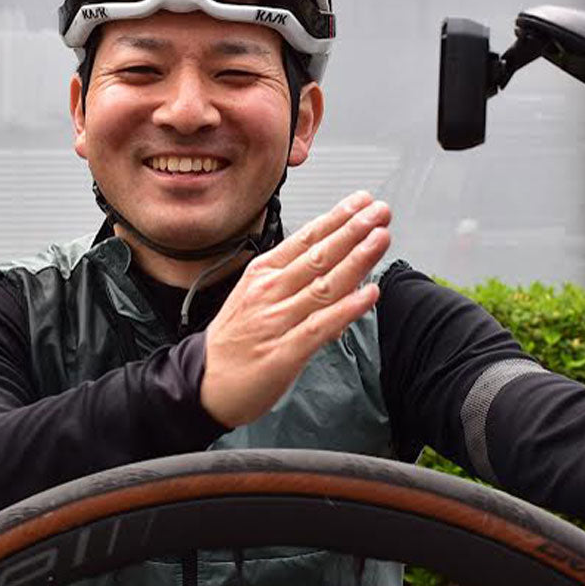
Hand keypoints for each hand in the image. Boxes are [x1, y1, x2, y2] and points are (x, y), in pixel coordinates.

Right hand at [200, 191, 391, 428]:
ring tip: (380, 239)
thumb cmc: (233, 342)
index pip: (305, 238)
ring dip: (356, 260)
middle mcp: (269, 292)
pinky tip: (368, 294)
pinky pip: (320, 326)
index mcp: (262, 274)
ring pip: (323, 285)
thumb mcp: (254, 296)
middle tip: (380, 211)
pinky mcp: (284, 353)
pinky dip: (346, 309)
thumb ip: (292, 280)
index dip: (337, 218)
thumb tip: (333, 264)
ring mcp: (276, 321)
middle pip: (318, 255)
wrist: (204, 384)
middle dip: (353, 230)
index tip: (362, 202)